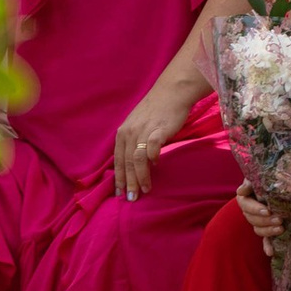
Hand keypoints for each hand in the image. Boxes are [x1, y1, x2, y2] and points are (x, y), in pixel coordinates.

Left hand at [110, 77, 193, 197]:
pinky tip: (157, 165)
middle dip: (128, 183)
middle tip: (132, 198)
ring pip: (137, 160)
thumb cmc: (157, 108)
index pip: (118, 160)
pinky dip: (153, 158)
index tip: (120, 193)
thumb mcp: (138, 124)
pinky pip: (152, 148)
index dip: (118, 178)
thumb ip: (134, 141)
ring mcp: (143, 131)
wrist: (172, 91)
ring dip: (140, 177)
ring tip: (145, 189)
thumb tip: (135, 161)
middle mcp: (129, 132)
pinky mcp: (158, 129)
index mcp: (123, 132)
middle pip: (126, 163)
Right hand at [235, 182, 282, 246]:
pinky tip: (270, 252)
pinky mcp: (267, 227)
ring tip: (281, 228)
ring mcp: (258, 221)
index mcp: (246, 198)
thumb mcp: (259, 175)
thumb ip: (251, 181)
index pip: (247, 205)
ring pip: (258, 229)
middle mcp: (250, 211)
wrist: (282, 180)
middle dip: (266, 221)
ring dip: (268, 231)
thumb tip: (242, 190)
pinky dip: (267, 246)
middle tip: (279, 219)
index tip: (267, 210)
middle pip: (253, 219)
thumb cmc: (270, 176)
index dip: (256, 209)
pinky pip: (265, 239)